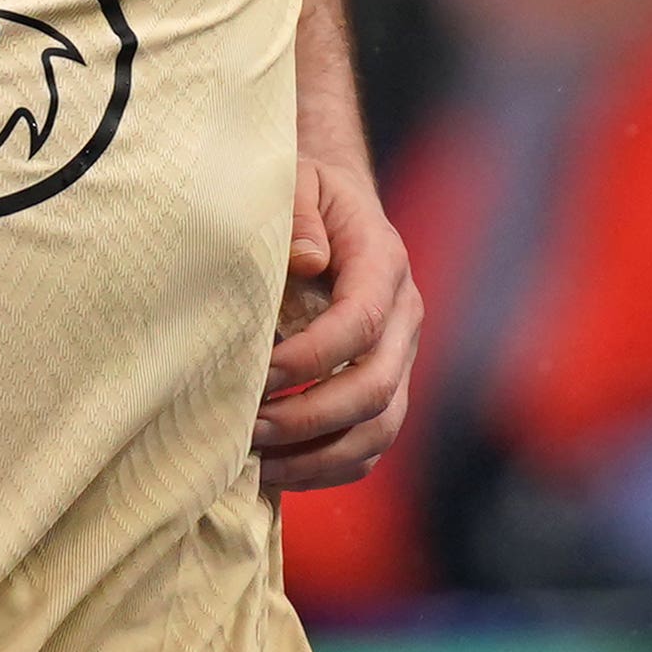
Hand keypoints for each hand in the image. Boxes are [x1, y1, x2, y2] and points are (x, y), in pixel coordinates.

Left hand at [254, 155, 419, 491]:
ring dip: (319, 453)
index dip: (310, 358)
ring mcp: (399, 357)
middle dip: (310, 416)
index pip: (359, 323)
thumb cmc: (304, 193)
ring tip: (257, 461)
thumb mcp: (296, 180)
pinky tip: (276, 472)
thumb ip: (299, 214)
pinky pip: (371, 443)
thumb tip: (307, 260)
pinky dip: (328, 468)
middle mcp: (402, 317)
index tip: (258, 375)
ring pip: (381, 427)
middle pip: (377, 387)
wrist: (336, 206)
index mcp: (383, 264)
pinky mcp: (385, 386)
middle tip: (249, 428)